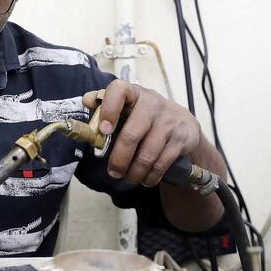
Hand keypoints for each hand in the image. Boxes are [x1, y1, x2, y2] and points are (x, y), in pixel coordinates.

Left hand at [83, 80, 199, 186]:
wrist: (184, 124)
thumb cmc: (145, 118)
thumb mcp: (128, 108)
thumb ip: (104, 105)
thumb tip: (87, 101)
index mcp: (133, 94)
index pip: (119, 90)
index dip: (109, 109)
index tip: (103, 130)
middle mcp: (152, 103)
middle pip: (131, 135)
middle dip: (119, 159)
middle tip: (113, 172)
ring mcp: (169, 120)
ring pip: (147, 154)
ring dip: (135, 172)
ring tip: (129, 178)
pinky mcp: (182, 137)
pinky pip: (162, 163)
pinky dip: (151, 176)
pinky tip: (145, 179)